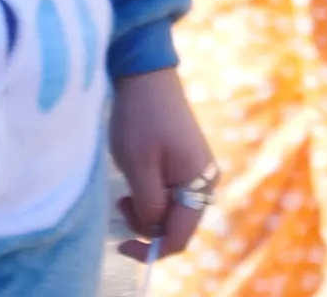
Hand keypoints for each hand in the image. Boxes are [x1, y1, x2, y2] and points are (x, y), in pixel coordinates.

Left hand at [110, 65, 214, 262]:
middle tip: (121, 205)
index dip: (151, 250)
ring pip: (173, 211)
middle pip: (178, 226)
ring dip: (147, 212)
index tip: (121, 245)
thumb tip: (153, 229)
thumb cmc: (141, 119)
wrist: (147, 77)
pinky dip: (151, 197)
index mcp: (198, 182)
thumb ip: (149, 204)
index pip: (180, 237)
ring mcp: (198, 170)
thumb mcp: (138, 167)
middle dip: (147, 227)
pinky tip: (136, 181)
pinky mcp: (188, 162)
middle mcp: (205, 179)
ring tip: (124, 193)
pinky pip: (172, 195)